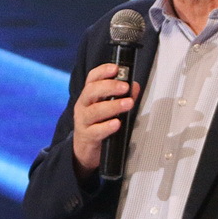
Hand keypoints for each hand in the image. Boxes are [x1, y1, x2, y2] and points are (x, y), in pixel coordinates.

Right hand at [71, 63, 139, 177]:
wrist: (85, 150)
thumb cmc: (98, 124)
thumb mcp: (109, 109)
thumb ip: (123, 97)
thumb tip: (135, 86)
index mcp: (89, 96)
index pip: (92, 78)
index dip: (103, 71)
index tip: (116, 68)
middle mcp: (83, 106)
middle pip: (91, 91)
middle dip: (109, 87)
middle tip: (125, 87)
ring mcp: (83, 121)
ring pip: (94, 111)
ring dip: (113, 106)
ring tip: (127, 103)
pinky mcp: (87, 136)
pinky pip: (96, 131)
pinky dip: (107, 127)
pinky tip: (117, 124)